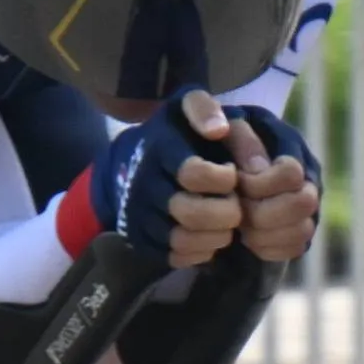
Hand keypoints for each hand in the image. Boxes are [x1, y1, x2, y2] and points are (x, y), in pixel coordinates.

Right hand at [87, 90, 250, 265]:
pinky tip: (209, 236)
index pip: (194, 173)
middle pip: (192, 213)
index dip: (224, 179)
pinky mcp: (140, 239)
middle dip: (226, 213)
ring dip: (216, 236)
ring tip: (226, 223)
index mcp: (158, 149)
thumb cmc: (171, 134)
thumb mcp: (185, 106)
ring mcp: (139, 215)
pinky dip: (199, 252)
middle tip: (236, 206)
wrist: (127, 162)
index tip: (231, 174)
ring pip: (183, 240)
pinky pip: (174, 256)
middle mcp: (143, 185)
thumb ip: (204, 109)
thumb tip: (219, 130)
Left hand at [222, 103, 322, 263]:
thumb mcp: (199, 114)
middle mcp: (306, 173)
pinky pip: (295, 248)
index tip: (235, 183)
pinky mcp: (300, 227)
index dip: (260, 184)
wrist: (216, 158)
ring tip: (241, 227)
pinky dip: (269, 248)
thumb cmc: (208, 136)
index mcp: (287, 142)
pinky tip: (248, 239)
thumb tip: (218, 131)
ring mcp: (307, 203)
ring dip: (265, 234)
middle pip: (304, 204)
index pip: (290, 172)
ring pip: (301, 231)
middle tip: (239, 211)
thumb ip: (206, 112)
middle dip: (264, 213)